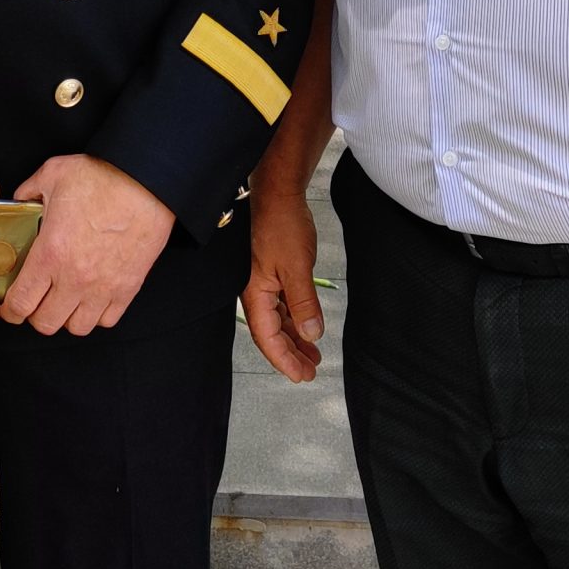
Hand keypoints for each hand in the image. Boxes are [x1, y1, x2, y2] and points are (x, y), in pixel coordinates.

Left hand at [2, 156, 174, 335]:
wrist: (147, 181)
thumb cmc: (104, 177)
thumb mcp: (53, 174)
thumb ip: (29, 191)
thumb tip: (19, 201)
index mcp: (51, 253)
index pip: (20, 303)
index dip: (10, 310)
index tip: (10, 306)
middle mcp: (75, 278)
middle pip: (45, 324)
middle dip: (34, 315)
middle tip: (35, 301)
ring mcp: (103, 287)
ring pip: (76, 327)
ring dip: (66, 317)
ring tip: (64, 301)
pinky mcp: (128, 287)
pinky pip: (107, 319)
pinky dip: (96, 314)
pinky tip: (91, 297)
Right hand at [241, 188, 324, 381]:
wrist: (278, 192)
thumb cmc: (281, 224)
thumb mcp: (296, 267)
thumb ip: (304, 303)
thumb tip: (312, 335)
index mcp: (255, 294)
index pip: (267, 338)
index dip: (284, 360)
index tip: (301, 376)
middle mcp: (256, 292)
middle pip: (271, 333)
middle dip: (291, 354)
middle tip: (310, 371)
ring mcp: (264, 282)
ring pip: (278, 319)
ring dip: (295, 337)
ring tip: (314, 354)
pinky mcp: (273, 272)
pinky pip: (282, 304)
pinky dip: (295, 318)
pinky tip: (308, 326)